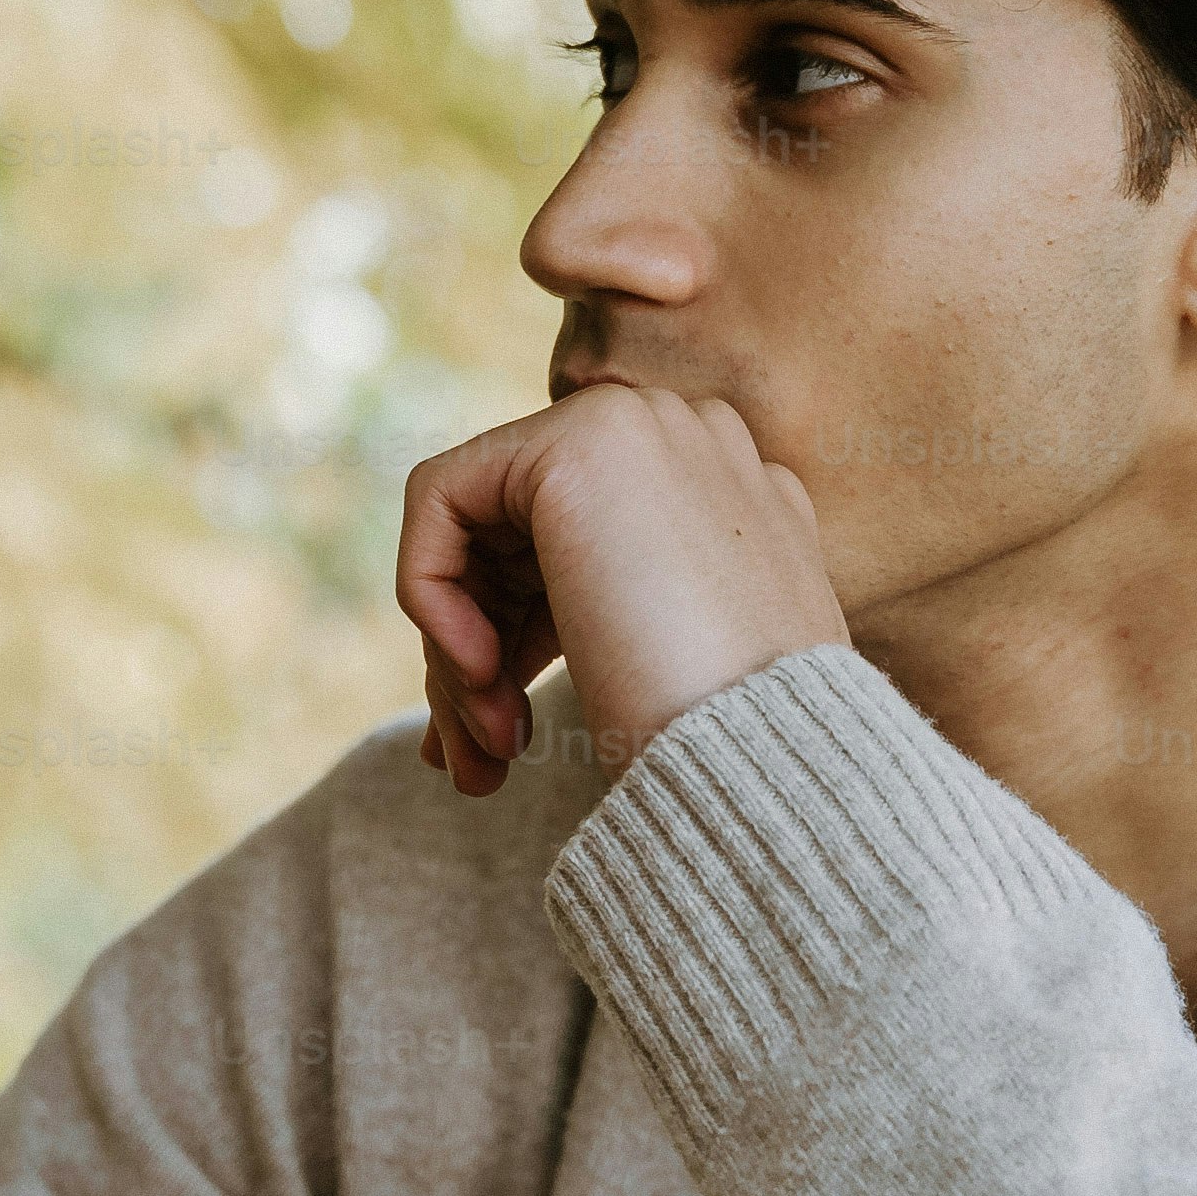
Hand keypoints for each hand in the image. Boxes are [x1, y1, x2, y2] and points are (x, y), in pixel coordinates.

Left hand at [397, 379, 849, 795]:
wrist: (766, 759)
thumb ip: (606, 623)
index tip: (505, 741)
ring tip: (481, 756)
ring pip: (476, 532)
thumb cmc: (729, 750)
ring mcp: (634, 428)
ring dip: (456, 655)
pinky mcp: (572, 445)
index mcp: (723, 494)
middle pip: (516, 542)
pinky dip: (430, 592)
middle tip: (476, 767)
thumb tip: (497, 654)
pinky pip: (439, 499)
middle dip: (475, 662)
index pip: (573, 553)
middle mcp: (683, 438)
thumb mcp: (672, 666)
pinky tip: (478, 674)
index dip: (519, 646)